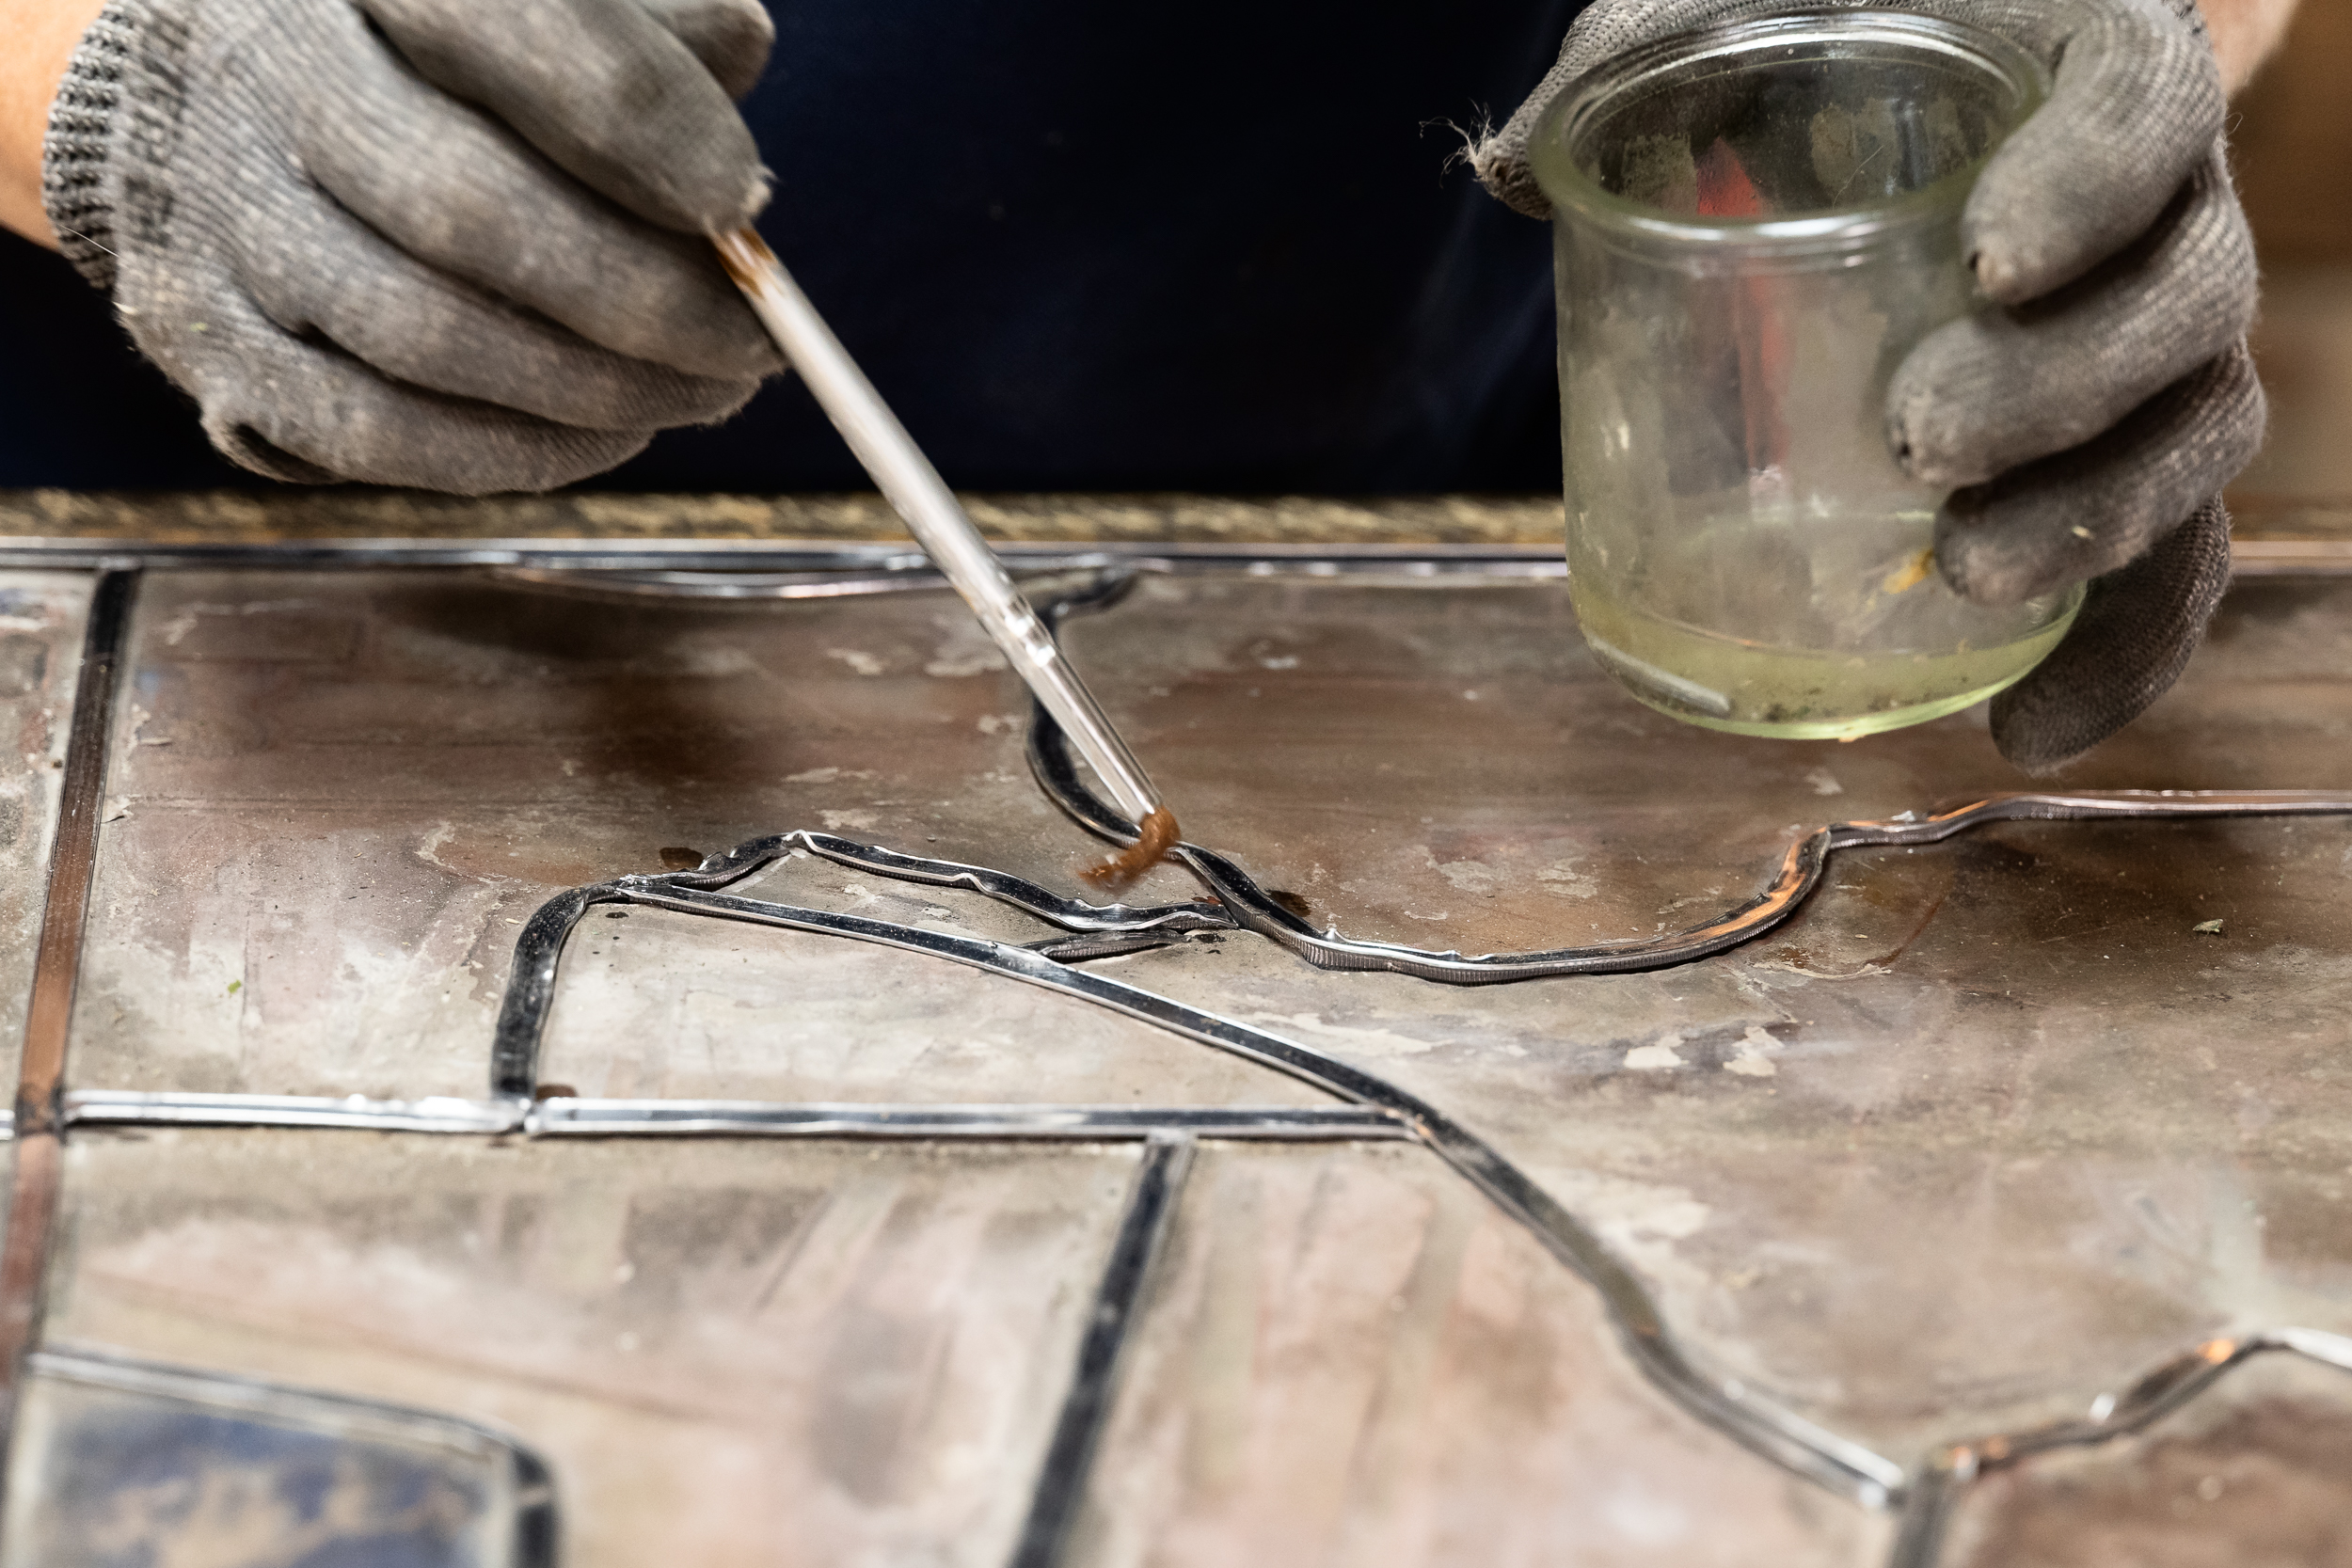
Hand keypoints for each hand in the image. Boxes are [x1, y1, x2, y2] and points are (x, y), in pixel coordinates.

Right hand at [32, 0, 782, 493]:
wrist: (201, 82)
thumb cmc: (429, 47)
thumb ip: (648, 28)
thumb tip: (737, 98)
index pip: (516, 28)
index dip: (642, 127)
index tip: (741, 204)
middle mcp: (272, 68)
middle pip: (467, 207)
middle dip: (640, 301)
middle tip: (749, 346)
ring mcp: (218, 205)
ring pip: (420, 335)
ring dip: (590, 393)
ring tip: (696, 395)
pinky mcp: (200, 329)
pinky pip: (367, 431)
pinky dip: (505, 453)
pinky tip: (597, 435)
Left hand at [1476, 0, 2269, 772]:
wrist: (1924, 84)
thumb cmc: (1835, 46)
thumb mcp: (1737, 14)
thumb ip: (1641, 59)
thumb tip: (1508, 174)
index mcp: (2096, 67)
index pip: (2147, 111)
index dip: (2094, 186)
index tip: (1991, 259)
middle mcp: (2164, 209)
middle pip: (2181, 303)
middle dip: (2057, 385)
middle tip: (1916, 438)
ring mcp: (2157, 343)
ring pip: (2189, 437)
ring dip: (2091, 522)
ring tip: (1963, 574)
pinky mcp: (2126, 456)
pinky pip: (2168, 563)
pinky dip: (2116, 655)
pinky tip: (2025, 727)